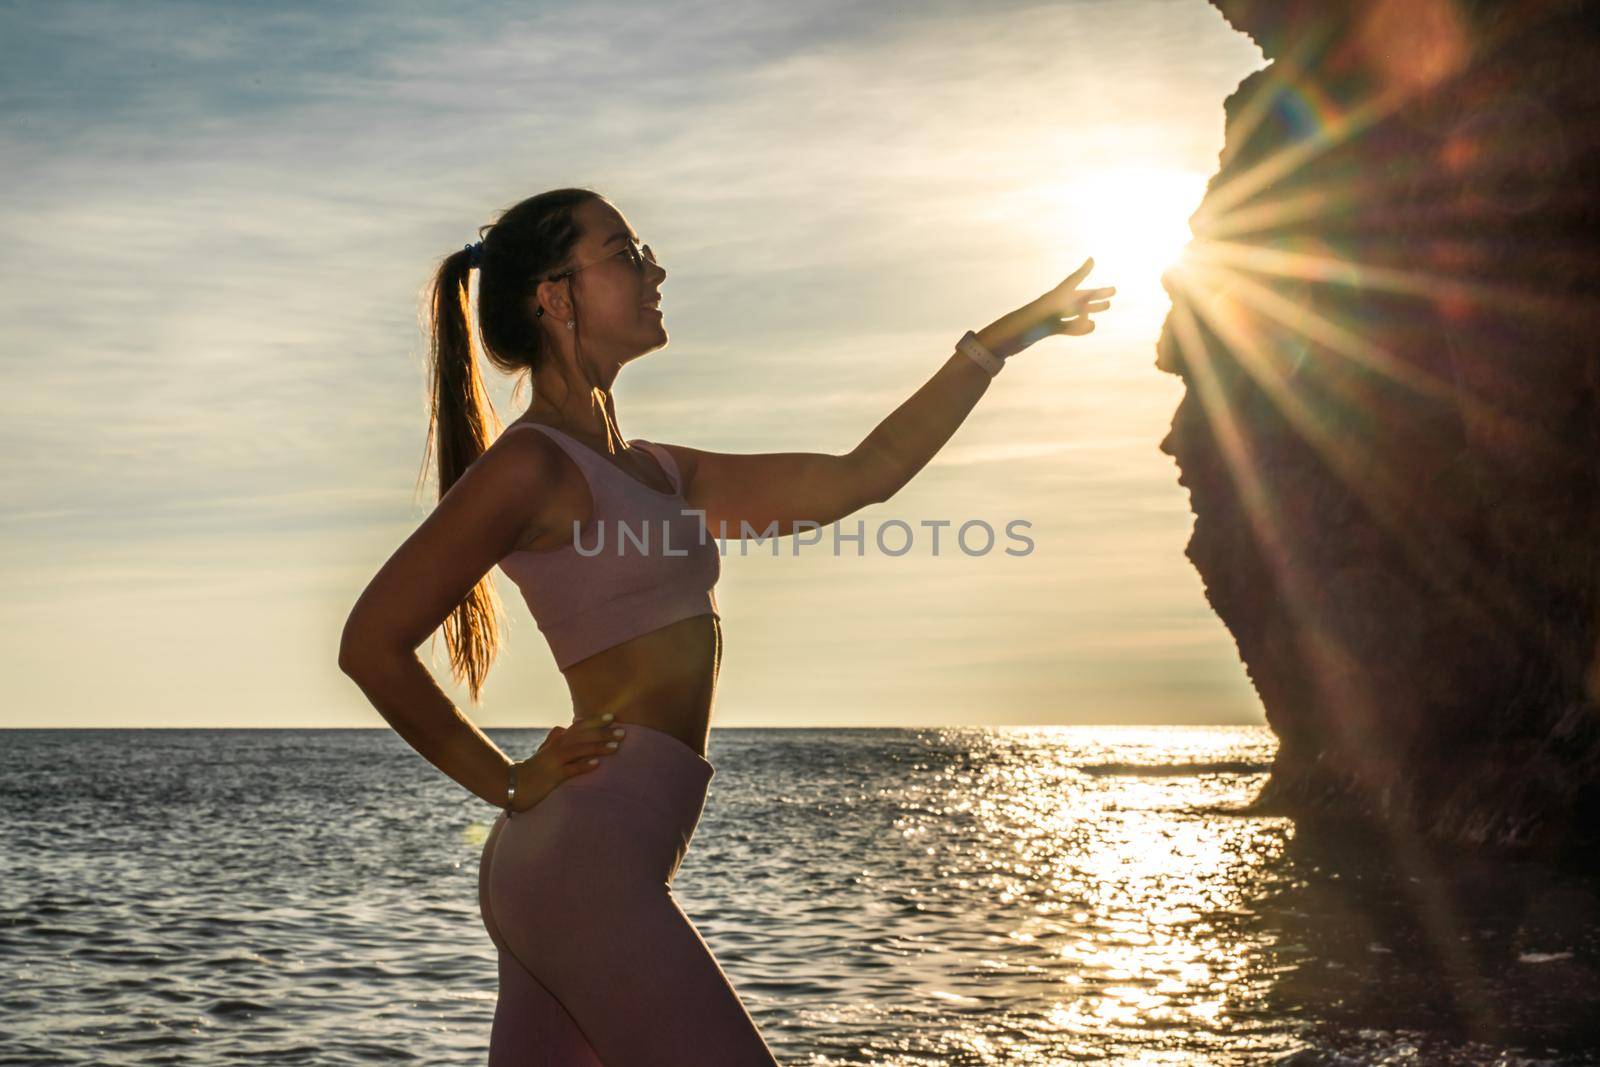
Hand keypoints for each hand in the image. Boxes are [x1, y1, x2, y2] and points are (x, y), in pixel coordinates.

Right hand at [507, 714, 627, 811]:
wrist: (513, 786)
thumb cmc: (533, 770)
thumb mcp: (544, 752)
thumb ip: (555, 739)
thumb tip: (564, 727)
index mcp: (557, 741)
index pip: (579, 726)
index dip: (595, 720)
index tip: (613, 716)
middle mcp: (556, 747)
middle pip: (582, 735)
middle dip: (603, 732)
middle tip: (623, 732)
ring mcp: (554, 761)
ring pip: (578, 750)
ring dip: (597, 747)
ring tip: (615, 747)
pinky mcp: (552, 777)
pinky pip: (569, 770)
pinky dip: (583, 766)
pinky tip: (597, 765)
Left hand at [982, 257, 1115, 359]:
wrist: (998, 342)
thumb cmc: (1018, 330)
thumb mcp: (1045, 327)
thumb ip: (1069, 325)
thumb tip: (1093, 326)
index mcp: (1051, 300)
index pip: (1071, 283)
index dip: (1082, 272)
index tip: (1092, 260)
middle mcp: (1052, 306)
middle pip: (1078, 298)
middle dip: (1097, 294)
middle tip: (1114, 291)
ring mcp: (1049, 318)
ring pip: (1075, 312)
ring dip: (1091, 309)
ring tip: (1107, 307)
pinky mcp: (1046, 330)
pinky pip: (1066, 326)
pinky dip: (1078, 326)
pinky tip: (1090, 327)